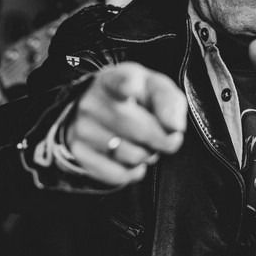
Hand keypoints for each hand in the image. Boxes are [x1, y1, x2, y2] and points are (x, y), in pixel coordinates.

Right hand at [65, 62, 186, 185]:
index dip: (127, 85)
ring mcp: (83, 129)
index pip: (119, 82)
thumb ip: (170, 101)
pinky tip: (131, 158)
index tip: (131, 89)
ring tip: (142, 144)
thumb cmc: (131, 98)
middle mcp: (92, 102)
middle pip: (140, 130)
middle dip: (162, 140)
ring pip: (133, 156)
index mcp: (112, 80)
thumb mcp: (152, 88)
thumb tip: (174, 128)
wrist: (94, 109)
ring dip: (147, 155)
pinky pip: (119, 175)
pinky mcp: (80, 153)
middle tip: (164, 137)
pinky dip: (134, 171)